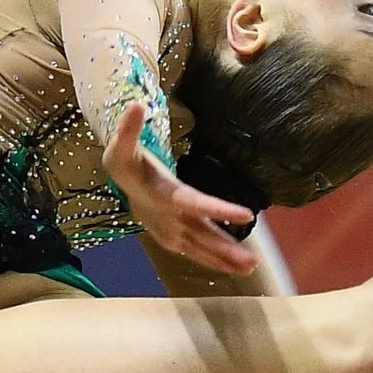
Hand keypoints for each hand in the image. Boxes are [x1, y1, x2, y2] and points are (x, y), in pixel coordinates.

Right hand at [101, 98, 257, 277]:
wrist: (121, 187)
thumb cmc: (125, 163)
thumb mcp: (120, 144)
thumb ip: (128, 128)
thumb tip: (135, 104)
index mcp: (162, 194)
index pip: (192, 202)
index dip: (216, 209)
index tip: (244, 214)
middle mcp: (170, 218)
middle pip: (201, 235)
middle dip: (225, 249)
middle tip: (252, 262)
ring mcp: (173, 231)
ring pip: (202, 248)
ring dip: (226, 259)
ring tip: (252, 268)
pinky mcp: (177, 238)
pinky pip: (199, 252)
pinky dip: (217, 261)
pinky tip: (238, 267)